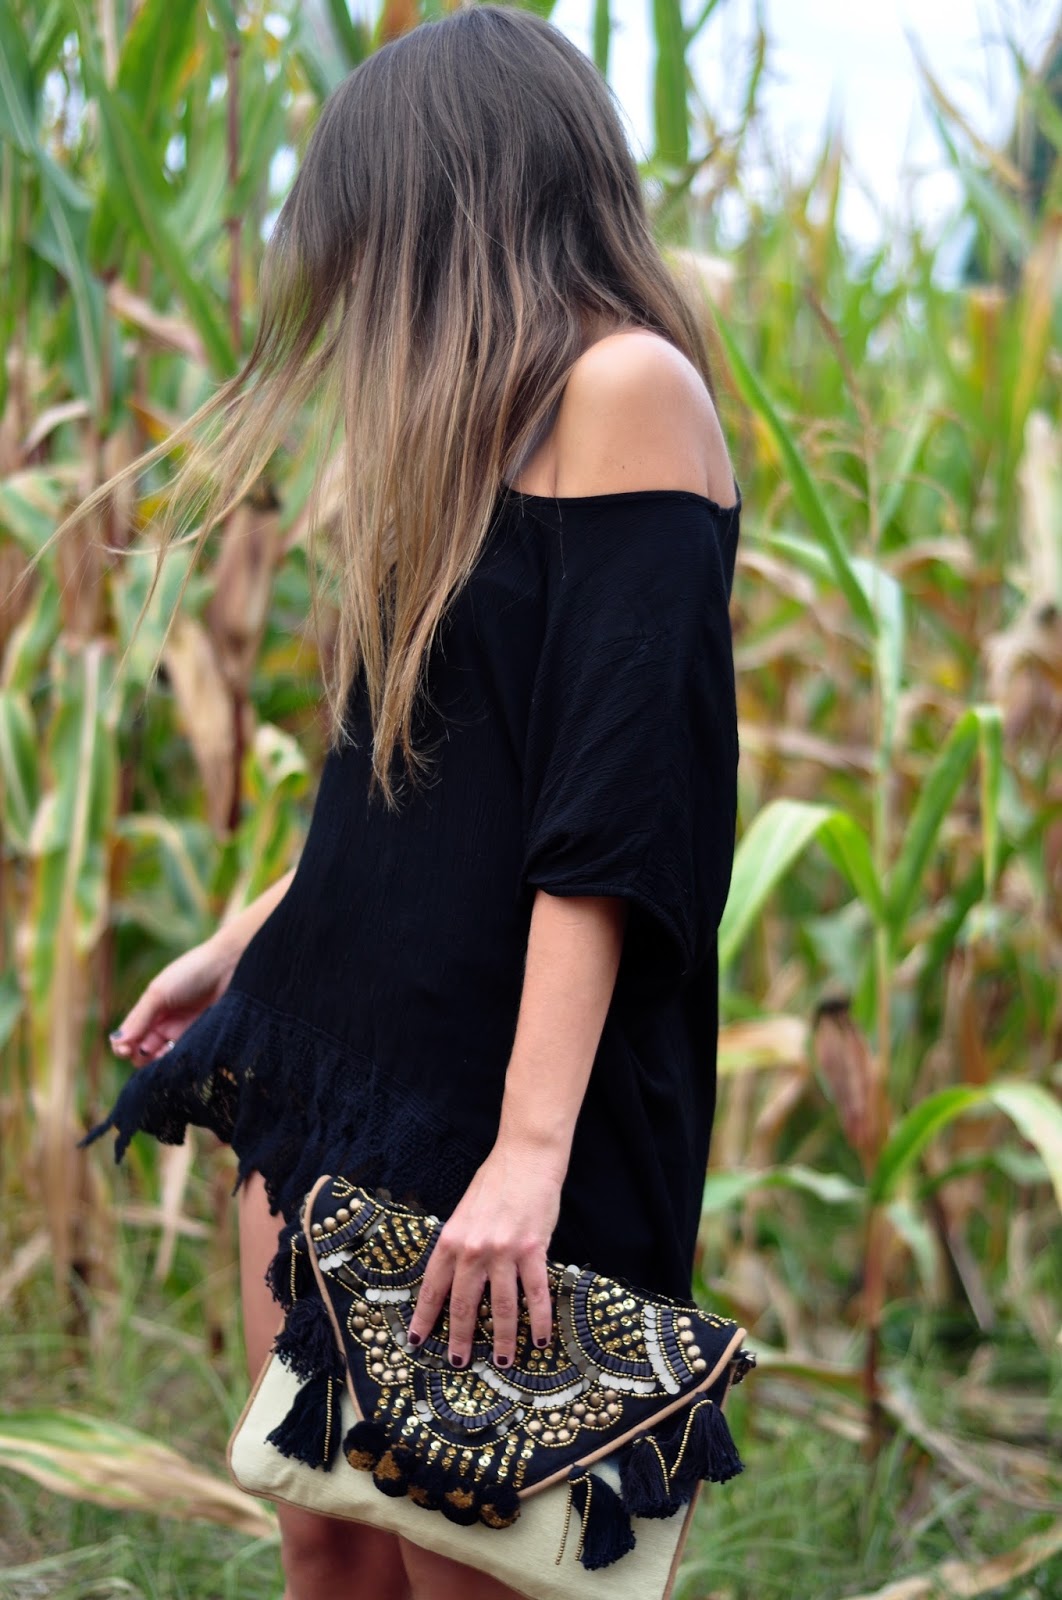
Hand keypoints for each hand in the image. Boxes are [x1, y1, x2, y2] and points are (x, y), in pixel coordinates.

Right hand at [108, 934, 238, 1064]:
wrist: (228, 966)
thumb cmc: (190, 973)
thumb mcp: (159, 993)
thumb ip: (139, 1018)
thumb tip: (116, 1042)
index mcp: (149, 1009)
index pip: (129, 1036)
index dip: (123, 1047)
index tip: (124, 1050)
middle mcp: (163, 1022)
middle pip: (142, 1050)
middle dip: (139, 1057)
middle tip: (144, 1054)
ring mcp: (182, 1031)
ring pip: (162, 1056)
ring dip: (157, 1062)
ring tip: (160, 1057)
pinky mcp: (200, 1037)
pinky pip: (183, 1055)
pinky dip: (176, 1061)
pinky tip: (174, 1060)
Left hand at [406, 1138, 564, 1369]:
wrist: (525, 1158)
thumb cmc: (494, 1182)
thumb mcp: (463, 1213)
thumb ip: (458, 1245)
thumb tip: (454, 1279)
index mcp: (451, 1239)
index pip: (433, 1287)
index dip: (425, 1317)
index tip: (418, 1341)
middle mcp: (474, 1250)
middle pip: (465, 1305)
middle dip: (461, 1339)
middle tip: (459, 1362)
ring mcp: (504, 1252)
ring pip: (503, 1308)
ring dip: (503, 1340)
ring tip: (503, 1362)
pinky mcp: (533, 1251)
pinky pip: (536, 1294)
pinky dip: (539, 1321)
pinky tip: (541, 1340)